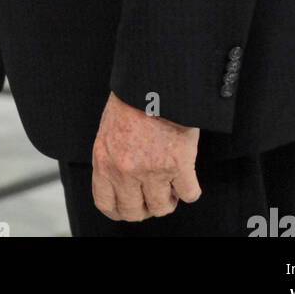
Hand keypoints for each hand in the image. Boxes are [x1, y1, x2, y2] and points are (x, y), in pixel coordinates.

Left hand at [90, 91, 201, 220]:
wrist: (154, 81)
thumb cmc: (131, 100)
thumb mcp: (108, 130)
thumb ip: (112, 158)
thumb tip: (120, 183)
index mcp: (104, 160)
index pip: (106, 204)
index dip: (120, 210)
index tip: (131, 207)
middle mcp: (125, 171)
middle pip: (134, 212)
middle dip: (146, 208)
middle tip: (154, 196)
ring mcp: (152, 170)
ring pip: (162, 207)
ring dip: (168, 199)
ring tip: (171, 184)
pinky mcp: (178, 165)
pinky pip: (189, 194)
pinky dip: (190, 189)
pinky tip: (186, 175)